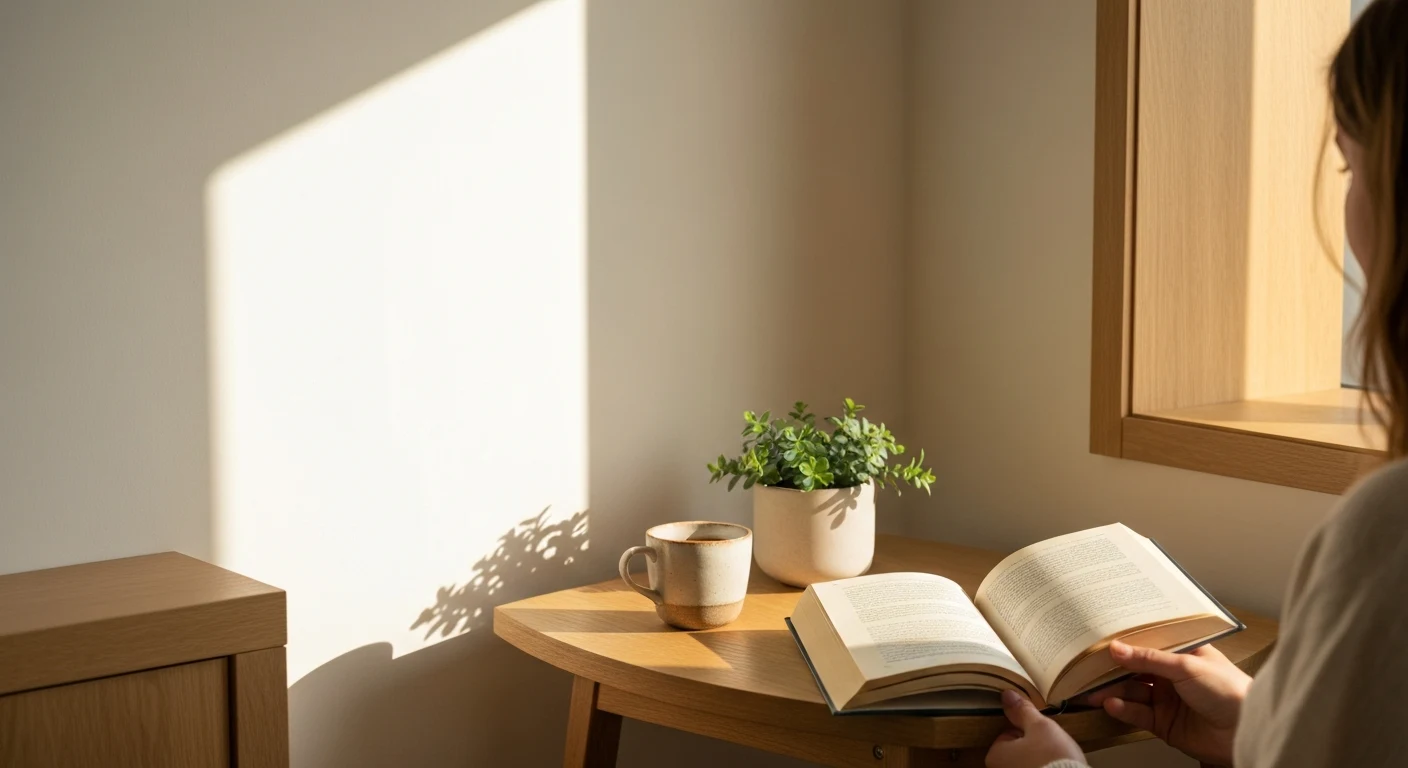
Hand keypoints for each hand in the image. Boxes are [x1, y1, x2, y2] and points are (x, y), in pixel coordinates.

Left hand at [985, 689, 1085, 767]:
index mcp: (994, 756)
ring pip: (1027, 762)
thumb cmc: (1053, 757)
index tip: (1042, 734)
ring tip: (1056, 759)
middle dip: (1033, 746)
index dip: (1028, 731)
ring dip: (1039, 760)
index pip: (1008, 734)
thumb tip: (1007, 695)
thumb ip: (1023, 711)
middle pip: (1017, 750)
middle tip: (1050, 747)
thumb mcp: (1040, 727)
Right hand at [1080, 641, 1250, 765]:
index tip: (1099, 642)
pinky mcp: (1163, 723)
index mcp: (1182, 654)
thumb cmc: (1230, 691)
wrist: (1246, 731)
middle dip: (1111, 670)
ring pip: (1131, 692)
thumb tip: (1117, 648)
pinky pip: (1137, 714)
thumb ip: (1148, 658)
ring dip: (1112, 691)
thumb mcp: (1186, 665)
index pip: (1146, 645)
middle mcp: (1173, 676)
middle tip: (1087, 669)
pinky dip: (1123, 709)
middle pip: (1134, 670)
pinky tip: (1112, 704)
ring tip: (1093, 691)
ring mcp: (1167, 700)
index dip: (1124, 644)